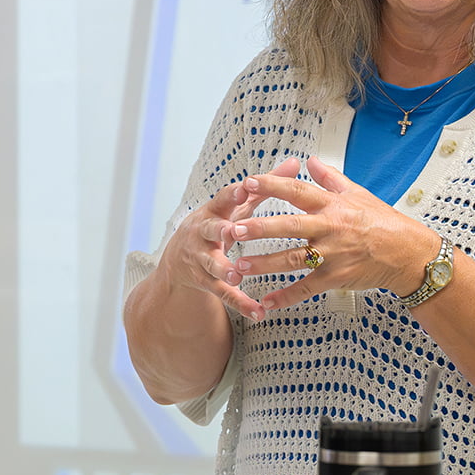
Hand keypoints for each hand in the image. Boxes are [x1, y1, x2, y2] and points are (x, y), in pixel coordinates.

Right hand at [158, 157, 303, 320]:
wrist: (179, 259)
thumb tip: (295, 163)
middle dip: (221, 230)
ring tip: (237, 275)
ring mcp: (202, 258)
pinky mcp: (205, 281)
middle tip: (232, 231)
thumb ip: (265, 186)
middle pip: (212, 230)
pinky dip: (240, 303)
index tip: (244, 188)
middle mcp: (204, 233)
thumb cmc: (216, 225)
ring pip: (213, 264)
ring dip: (225, 269)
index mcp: (215, 212)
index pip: (222, 199)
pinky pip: (223, 294)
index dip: (232, 194)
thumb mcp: (236, 205)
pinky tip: (257, 311)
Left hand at [226, 155, 440, 312]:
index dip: (272, 186)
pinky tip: (267, 302)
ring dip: (265, 264)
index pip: (297, 191)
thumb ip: (330, 179)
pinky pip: (306, 289)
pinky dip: (286, 297)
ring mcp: (333, 255)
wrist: (408, 254)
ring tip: (239, 266)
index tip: (249, 183)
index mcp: (333, 205)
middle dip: (260, 228)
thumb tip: (310, 161)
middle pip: (290, 226)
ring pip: (293, 260)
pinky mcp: (336, 278)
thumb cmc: (384, 222)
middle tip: (235, 229)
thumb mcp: (358, 194)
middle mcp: (330, 228)